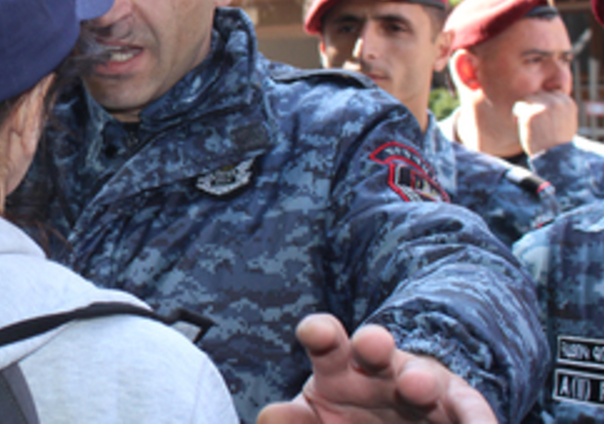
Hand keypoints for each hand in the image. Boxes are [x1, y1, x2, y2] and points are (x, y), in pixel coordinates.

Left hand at [257, 314, 496, 423]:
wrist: (402, 415)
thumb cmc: (348, 412)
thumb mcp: (316, 414)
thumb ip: (294, 418)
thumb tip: (268, 417)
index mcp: (337, 366)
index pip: (326, 341)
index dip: (320, 332)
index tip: (315, 332)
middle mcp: (380, 367)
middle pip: (375, 348)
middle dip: (373, 343)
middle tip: (372, 344)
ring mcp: (422, 386)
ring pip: (421, 379)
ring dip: (419, 382)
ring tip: (416, 387)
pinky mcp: (459, 406)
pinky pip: (470, 414)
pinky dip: (477, 423)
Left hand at [513, 91, 577, 155]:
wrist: (554, 157)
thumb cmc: (557, 142)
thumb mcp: (566, 121)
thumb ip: (558, 108)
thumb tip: (546, 94)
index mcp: (568, 102)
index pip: (549, 93)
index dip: (542, 104)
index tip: (541, 118)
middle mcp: (558, 102)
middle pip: (537, 94)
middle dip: (532, 106)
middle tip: (532, 123)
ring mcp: (545, 106)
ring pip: (527, 99)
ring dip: (524, 110)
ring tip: (528, 125)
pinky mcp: (532, 113)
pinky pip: (518, 106)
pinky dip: (516, 117)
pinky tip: (521, 127)